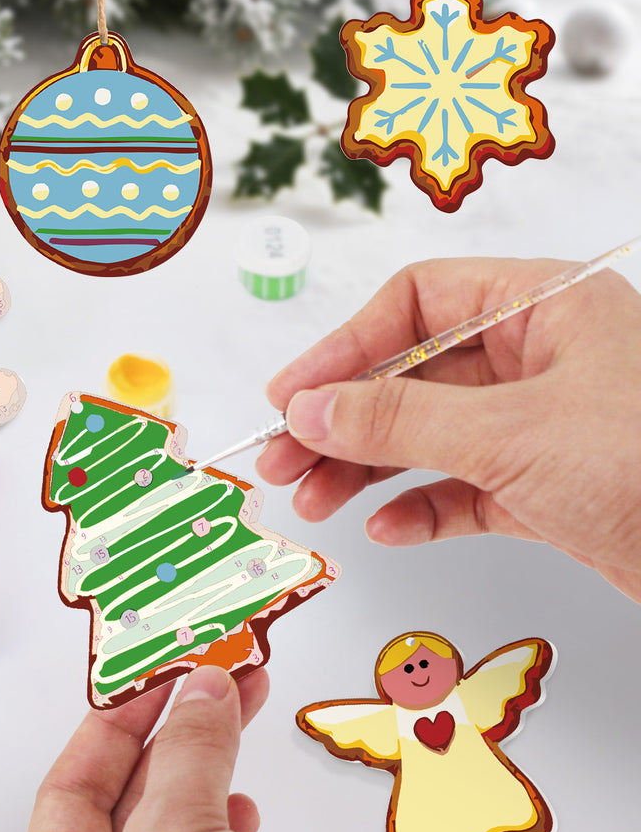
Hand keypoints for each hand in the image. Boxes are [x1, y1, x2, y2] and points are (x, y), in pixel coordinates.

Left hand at [10, 666, 284, 831]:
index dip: (116, 721)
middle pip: (128, 802)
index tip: (158, 676)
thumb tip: (203, 691)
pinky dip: (227, 831)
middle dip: (176, 734)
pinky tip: (242, 811)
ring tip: (238, 715)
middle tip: (213, 681)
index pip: (71, 786)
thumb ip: (189, 758)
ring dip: (208, 772)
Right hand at [256, 258, 640, 603]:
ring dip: (366, 468)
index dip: (344, 346)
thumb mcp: (510, 434)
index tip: (292, 395)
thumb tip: (306, 409)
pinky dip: (422, 506)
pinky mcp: (548, 486)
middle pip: (411, 375)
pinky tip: (386, 528)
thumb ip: (397, 419)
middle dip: (342, 420)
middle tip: (282, 461)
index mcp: (544, 306)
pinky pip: (465, 487)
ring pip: (429, 435)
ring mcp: (543, 424)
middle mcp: (540, 357)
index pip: (416, 303)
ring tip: (312, 502)